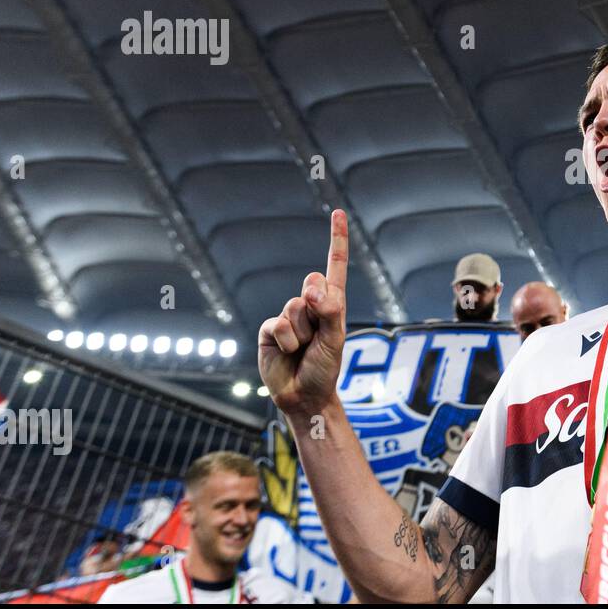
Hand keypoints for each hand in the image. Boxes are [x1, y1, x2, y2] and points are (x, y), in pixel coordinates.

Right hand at [258, 210, 349, 415]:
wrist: (302, 395)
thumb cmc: (325, 368)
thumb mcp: (336, 339)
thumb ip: (329, 311)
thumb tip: (312, 287)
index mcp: (332, 303)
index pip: (335, 265)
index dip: (336, 239)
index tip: (339, 213)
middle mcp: (309, 305)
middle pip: (311, 284)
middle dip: (316, 309)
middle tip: (318, 336)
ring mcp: (288, 316)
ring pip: (294, 308)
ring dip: (301, 333)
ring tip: (303, 350)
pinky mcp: (268, 329)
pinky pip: (276, 325)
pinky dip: (285, 342)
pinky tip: (286, 353)